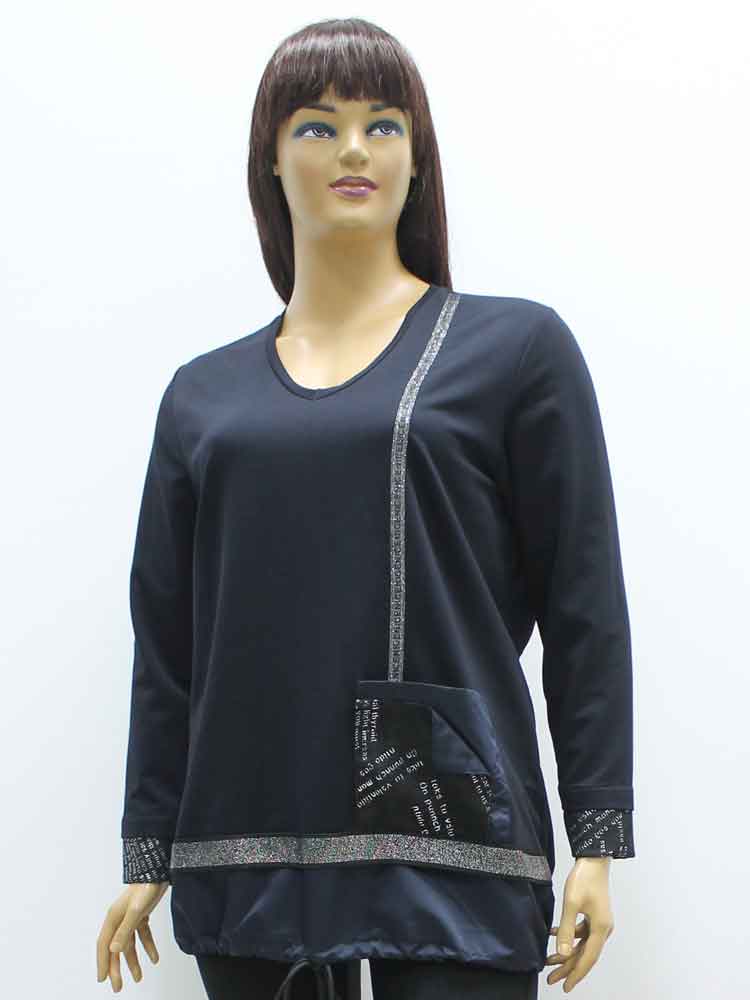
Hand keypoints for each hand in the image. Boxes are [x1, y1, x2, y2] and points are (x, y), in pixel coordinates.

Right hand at [96, 882, 168, 991]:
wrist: (158, 871)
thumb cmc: (145, 887)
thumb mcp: (136, 911)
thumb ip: (125, 930)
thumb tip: (114, 950)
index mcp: (113, 918)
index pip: (104, 945)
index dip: (102, 963)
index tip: (103, 979)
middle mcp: (119, 919)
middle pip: (115, 948)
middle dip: (116, 968)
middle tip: (118, 986)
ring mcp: (130, 918)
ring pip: (129, 944)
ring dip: (133, 961)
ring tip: (138, 977)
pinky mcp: (141, 915)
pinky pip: (142, 935)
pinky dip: (148, 947)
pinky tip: (155, 958)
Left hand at [545, 858, 614, 991]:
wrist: (594, 859)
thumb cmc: (584, 878)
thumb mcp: (571, 904)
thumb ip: (566, 930)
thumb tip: (562, 954)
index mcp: (601, 929)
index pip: (587, 959)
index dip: (576, 974)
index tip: (565, 987)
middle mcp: (603, 929)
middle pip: (584, 954)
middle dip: (567, 967)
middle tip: (551, 979)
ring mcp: (599, 922)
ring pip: (581, 944)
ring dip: (566, 952)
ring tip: (549, 961)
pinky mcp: (594, 915)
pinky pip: (581, 932)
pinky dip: (568, 936)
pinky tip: (552, 933)